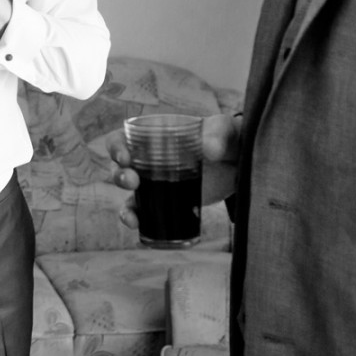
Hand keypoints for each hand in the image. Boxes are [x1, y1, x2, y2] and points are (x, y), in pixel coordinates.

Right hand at [107, 113, 242, 227]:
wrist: (240, 165)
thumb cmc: (226, 139)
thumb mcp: (224, 130)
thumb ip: (219, 134)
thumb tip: (210, 149)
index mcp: (153, 135)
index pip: (122, 137)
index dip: (116, 147)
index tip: (125, 158)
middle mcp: (147, 158)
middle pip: (120, 166)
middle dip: (120, 176)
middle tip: (133, 181)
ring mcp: (155, 181)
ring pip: (128, 191)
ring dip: (125, 201)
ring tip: (132, 214)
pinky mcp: (165, 200)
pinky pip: (141, 210)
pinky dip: (134, 218)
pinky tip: (136, 225)